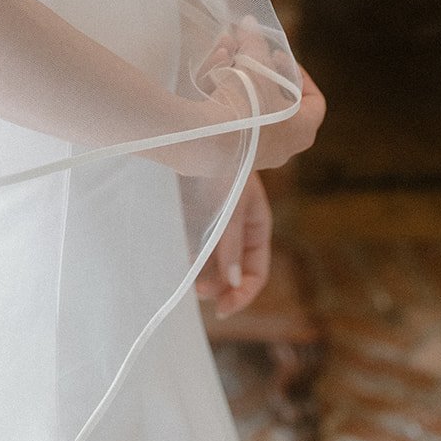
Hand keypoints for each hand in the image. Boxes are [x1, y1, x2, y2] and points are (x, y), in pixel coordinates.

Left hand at [195, 170, 271, 318]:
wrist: (192, 133)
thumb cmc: (219, 165)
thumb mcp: (230, 206)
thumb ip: (231, 244)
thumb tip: (231, 282)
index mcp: (257, 223)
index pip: (257, 269)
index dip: (244, 292)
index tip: (224, 307)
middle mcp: (239, 225)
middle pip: (235, 269)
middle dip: (222, 287)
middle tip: (202, 295)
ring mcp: (216, 220)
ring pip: (215, 261)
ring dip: (206, 277)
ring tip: (192, 284)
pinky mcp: (195, 214)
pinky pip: (197, 246)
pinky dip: (193, 260)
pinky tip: (183, 266)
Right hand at [206, 40, 325, 171]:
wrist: (208, 139)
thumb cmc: (246, 102)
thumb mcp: (255, 63)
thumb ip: (255, 42)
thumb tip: (250, 22)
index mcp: (303, 129)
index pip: (313, 100)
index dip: (297, 73)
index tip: (277, 56)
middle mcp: (283, 147)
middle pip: (275, 98)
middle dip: (258, 68)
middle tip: (247, 51)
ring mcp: (255, 153)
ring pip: (249, 105)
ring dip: (236, 75)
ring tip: (223, 52)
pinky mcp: (228, 154)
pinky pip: (229, 117)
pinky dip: (221, 93)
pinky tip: (210, 71)